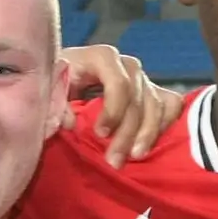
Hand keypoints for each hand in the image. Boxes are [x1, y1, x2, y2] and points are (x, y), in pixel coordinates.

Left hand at [59, 44, 184, 165]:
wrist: (62, 81)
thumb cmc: (54, 85)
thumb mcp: (47, 91)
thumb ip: (54, 104)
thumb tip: (71, 122)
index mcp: (100, 58)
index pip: (119, 81)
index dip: (114, 110)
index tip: (100, 134)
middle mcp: (125, 64)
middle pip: (138, 98)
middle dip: (128, 132)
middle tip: (114, 160)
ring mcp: (141, 78)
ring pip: (156, 104)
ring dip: (148, 134)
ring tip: (135, 157)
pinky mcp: (151, 91)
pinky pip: (170, 104)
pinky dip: (165, 123)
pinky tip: (152, 143)